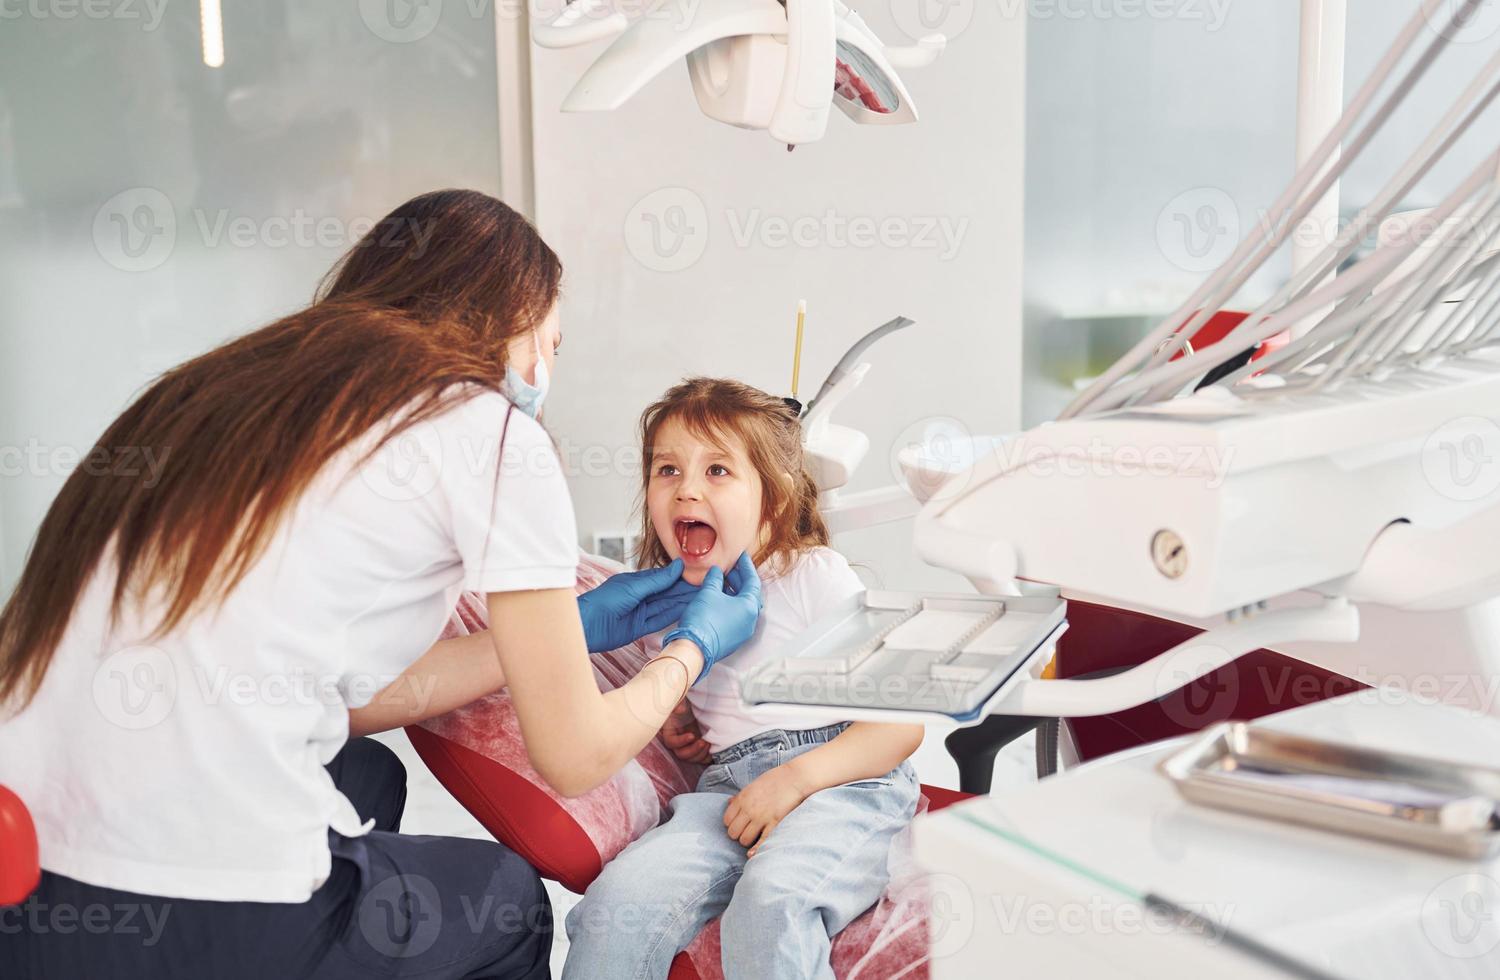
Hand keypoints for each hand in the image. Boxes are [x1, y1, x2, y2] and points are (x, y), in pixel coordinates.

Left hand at [576, 558, 697, 652]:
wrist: (586, 625)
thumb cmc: (603, 601)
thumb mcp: (632, 587)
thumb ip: (656, 580)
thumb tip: (677, 567)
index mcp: (636, 582)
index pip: (663, 577)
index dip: (679, 575)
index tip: (697, 572)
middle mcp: (640, 596)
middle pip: (667, 592)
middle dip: (685, 589)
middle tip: (706, 585)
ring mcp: (641, 612)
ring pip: (666, 605)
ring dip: (683, 601)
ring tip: (702, 596)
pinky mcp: (640, 628)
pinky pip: (661, 619)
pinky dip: (674, 614)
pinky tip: (687, 609)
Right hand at [659, 699, 710, 763]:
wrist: (700, 705)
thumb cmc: (688, 702)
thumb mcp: (681, 700)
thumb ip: (678, 704)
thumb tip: (681, 709)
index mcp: (671, 731)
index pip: (671, 742)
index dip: (680, 742)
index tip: (692, 735)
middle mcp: (679, 741)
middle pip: (681, 754)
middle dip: (693, 750)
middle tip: (703, 742)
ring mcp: (689, 746)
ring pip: (691, 759)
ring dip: (700, 754)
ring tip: (708, 743)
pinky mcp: (699, 748)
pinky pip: (702, 759)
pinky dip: (707, 757)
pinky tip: (712, 748)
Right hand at [662, 552, 762, 681]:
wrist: (693, 649)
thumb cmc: (703, 619)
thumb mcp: (708, 592)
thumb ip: (715, 578)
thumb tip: (716, 572)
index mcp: (750, 607)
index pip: (752, 580)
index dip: (746, 565)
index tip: (740, 555)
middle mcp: (750, 620)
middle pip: (748, 593)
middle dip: (738, 578)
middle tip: (728, 566)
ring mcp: (742, 631)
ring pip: (741, 606)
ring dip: (732, 592)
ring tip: (720, 580)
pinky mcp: (732, 639)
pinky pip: (735, 616)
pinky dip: (729, 604)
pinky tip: (716, 597)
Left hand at [724, 765, 810, 856]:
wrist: (795, 778)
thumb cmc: (775, 780)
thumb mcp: (753, 785)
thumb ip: (740, 796)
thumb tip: (729, 802)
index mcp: (743, 798)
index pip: (727, 820)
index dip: (732, 824)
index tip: (739, 824)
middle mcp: (749, 809)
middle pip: (733, 832)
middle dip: (738, 834)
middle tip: (746, 832)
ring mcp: (761, 817)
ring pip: (744, 840)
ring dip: (748, 840)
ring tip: (754, 836)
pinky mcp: (774, 823)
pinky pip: (761, 841)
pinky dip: (756, 850)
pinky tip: (752, 854)